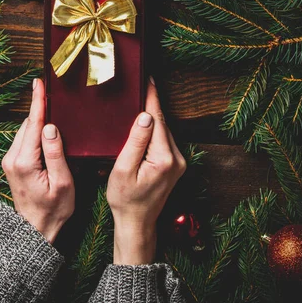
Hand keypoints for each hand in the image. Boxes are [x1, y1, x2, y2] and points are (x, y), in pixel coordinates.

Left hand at [1, 78, 74, 243]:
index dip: (38, 101)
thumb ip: (55, 153)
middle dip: (40, 108)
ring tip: (53, 109)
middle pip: (27, 124)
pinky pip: (24, 140)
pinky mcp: (12, 164)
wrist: (35, 230)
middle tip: (53, 92)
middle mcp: (12, 158)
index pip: (32, 124)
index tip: (39, 83)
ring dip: (38, 120)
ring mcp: (9, 161)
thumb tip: (50, 127)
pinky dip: (34, 131)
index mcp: (24, 161)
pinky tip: (47, 130)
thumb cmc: (53, 210)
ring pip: (25, 131)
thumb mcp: (62, 183)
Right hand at [107, 79, 186, 264]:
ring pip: (164, 131)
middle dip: (152, 104)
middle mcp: (176, 158)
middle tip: (140, 84)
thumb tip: (145, 115)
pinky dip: (155, 129)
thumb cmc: (125, 199)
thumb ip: (135, 141)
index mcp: (163, 159)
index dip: (152, 98)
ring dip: (153, 116)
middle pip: (162, 123)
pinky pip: (164, 140)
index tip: (149, 79)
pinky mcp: (175, 165)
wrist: (137, 223)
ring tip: (141, 98)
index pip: (157, 120)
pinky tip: (145, 122)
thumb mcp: (123, 170)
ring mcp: (178, 162)